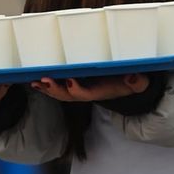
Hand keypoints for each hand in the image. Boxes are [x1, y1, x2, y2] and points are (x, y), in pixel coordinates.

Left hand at [30, 73, 148, 101]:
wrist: (127, 87)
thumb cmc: (130, 83)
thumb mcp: (139, 83)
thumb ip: (137, 82)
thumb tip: (133, 77)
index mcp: (101, 92)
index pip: (87, 94)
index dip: (77, 90)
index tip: (70, 80)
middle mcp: (88, 93)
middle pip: (69, 96)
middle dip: (56, 90)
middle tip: (44, 80)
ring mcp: (80, 90)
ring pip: (61, 93)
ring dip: (48, 89)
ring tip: (35, 82)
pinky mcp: (76, 84)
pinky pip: (59, 87)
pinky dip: (47, 85)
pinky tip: (35, 81)